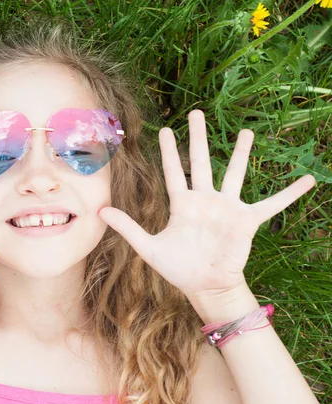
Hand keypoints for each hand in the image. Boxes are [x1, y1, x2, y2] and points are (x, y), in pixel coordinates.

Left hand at [98, 109, 315, 298]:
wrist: (204, 286)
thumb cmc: (177, 268)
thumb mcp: (148, 247)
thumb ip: (127, 227)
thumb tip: (100, 210)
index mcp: (181, 205)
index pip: (173, 172)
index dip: (169, 151)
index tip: (165, 129)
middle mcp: (204, 200)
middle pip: (201, 162)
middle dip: (198, 138)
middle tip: (196, 111)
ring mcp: (226, 208)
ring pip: (234, 173)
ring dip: (240, 153)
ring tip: (247, 131)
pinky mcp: (246, 220)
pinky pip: (272, 204)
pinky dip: (289, 193)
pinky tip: (308, 180)